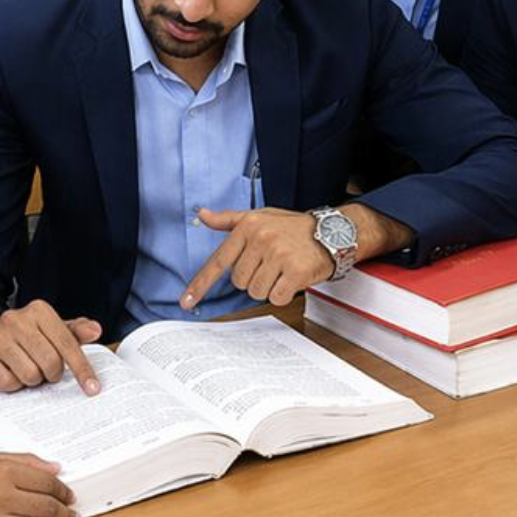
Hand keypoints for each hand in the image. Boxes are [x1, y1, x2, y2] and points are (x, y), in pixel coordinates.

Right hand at [0, 301, 102, 394]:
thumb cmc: (27, 337)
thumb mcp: (53, 330)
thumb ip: (75, 332)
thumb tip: (95, 330)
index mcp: (39, 311)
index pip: (68, 344)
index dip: (82, 369)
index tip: (92, 388)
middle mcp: (16, 319)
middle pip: (50, 363)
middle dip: (52, 374)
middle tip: (47, 370)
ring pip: (30, 375)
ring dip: (32, 380)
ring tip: (27, 369)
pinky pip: (8, 383)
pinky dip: (13, 384)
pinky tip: (10, 372)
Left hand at [180, 207, 337, 309]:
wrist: (330, 232)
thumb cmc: (292, 227)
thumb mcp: (259, 217)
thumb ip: (229, 220)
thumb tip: (203, 215)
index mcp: (248, 227)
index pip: (218, 261)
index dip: (200, 284)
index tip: (186, 301)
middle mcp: (261, 239)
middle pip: (239, 281)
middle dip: (253, 278)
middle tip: (270, 265)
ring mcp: (279, 255)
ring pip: (256, 291)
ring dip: (268, 287)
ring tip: (282, 270)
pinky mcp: (295, 271)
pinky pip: (277, 298)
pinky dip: (283, 294)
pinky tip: (292, 279)